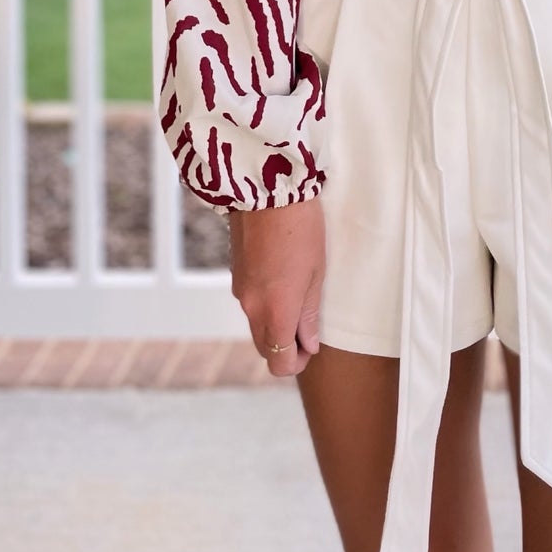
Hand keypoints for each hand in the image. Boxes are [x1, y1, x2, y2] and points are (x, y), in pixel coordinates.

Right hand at [228, 195, 325, 376]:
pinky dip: (264, 303)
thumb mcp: (316, 272)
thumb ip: (309, 314)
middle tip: (308, 324)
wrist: (264, 188)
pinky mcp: (235, 274)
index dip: (297, 362)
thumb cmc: (300, 227)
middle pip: (266, 348)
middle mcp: (251, 308)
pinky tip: (281, 277)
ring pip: (256, 325)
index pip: (279, 363)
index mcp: (275, 312)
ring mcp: (240, 291)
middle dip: (285, 346)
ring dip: (274, 323)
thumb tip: (309, 344)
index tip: (311, 346)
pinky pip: (250, 302)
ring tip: (298, 294)